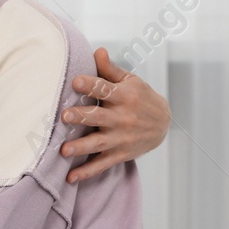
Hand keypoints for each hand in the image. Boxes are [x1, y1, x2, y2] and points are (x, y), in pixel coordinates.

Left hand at [60, 48, 171, 182]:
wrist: (164, 125)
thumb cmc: (142, 98)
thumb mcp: (130, 81)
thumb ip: (110, 70)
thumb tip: (96, 51)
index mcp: (125, 96)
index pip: (106, 89)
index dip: (91, 84)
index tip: (76, 81)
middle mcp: (123, 118)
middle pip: (99, 117)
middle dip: (82, 117)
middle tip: (65, 116)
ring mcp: (121, 138)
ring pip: (99, 143)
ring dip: (81, 147)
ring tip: (64, 150)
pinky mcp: (120, 154)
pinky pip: (102, 164)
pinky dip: (87, 172)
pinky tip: (71, 177)